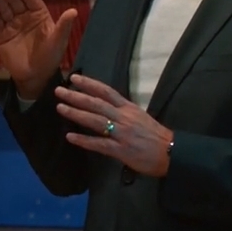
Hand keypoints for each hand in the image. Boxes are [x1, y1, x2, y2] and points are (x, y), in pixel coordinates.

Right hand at [0, 0, 77, 98]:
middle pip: (15, 1)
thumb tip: (73, 11)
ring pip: (4, 9)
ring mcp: (12, 26)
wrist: (36, 76)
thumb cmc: (50, 57)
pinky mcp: (1, 37)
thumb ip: (64, 26)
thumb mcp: (58, 41)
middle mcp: (24, 17)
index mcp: (39, 15)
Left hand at [55, 73, 173, 177]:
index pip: (106, 92)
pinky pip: (99, 144)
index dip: (89, 84)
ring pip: (95, 120)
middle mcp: (123, 117)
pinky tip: (70, 137)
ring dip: (76, 113)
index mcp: (128, 108)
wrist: (172, 152)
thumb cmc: (156, 136)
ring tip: (60, 107)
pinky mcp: (120, 150)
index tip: (74, 78)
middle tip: (59, 90)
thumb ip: (123, 112)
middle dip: (76, 96)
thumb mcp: (140, 117)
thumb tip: (106, 107)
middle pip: (96, 104)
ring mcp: (121, 133)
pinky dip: (84, 140)